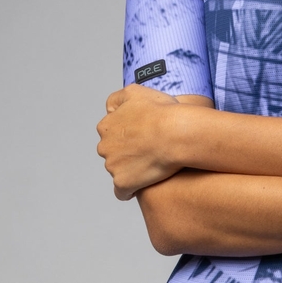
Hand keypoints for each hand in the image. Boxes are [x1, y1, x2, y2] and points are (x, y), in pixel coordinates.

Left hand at [97, 84, 184, 200]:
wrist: (176, 133)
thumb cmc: (161, 112)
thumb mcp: (135, 91)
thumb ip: (116, 99)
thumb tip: (109, 109)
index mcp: (107, 126)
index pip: (110, 132)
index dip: (127, 132)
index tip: (141, 133)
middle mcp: (105, 147)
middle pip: (113, 151)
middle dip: (126, 151)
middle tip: (148, 147)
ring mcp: (112, 166)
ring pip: (118, 170)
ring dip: (131, 167)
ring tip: (152, 162)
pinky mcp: (123, 183)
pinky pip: (122, 192)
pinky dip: (130, 189)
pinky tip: (143, 182)